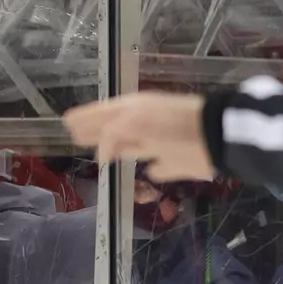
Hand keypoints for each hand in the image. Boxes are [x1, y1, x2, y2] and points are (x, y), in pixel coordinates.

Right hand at [63, 92, 213, 181]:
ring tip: (103, 157)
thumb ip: (110, 135)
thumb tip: (101, 156)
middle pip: (113, 130)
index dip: (85, 118)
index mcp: (132, 111)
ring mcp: (159, 144)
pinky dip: (154, 172)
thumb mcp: (132, 121)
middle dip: (95, 133)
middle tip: (77, 136)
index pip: (101, 114)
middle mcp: (143, 126)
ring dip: (118, 151)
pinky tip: (149, 172)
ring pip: (132, 148)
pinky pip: (158, 169)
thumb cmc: (171, 124)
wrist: (215, 135)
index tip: (67, 122)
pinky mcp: (175, 164)